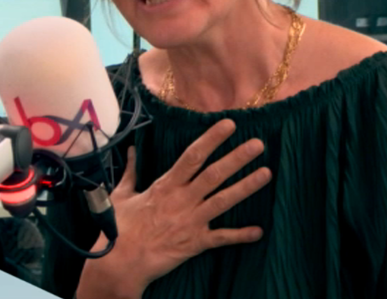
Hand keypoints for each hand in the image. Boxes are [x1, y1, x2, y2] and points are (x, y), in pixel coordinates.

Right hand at [76, 119, 271, 298]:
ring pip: (223, 201)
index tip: (230, 124)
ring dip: (246, 187)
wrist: (120, 262)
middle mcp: (183, 200)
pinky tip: (259, 231)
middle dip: (237, 158)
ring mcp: (191, 221)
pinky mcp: (195, 243)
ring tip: (267, 173)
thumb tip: (132, 150)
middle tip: (258, 144)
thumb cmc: (119, 228)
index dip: (212, 139)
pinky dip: (240, 235)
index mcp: (166, 185)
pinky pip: (221, 238)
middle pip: (214, 174)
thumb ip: (131, 172)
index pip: (193, 156)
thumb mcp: (122, 195)